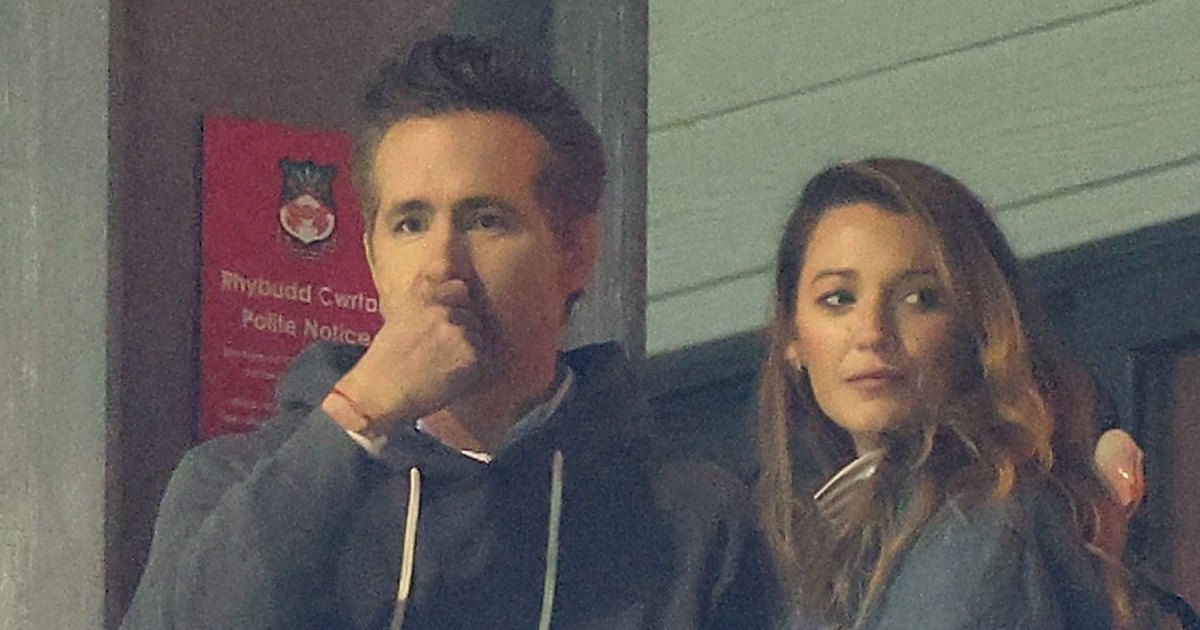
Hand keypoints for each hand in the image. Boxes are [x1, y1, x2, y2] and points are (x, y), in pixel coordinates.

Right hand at [324, 279, 488, 433]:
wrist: (380, 395)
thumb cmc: (384, 364)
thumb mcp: (399, 320)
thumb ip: (426, 306)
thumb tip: (448, 294)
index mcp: (425, 297)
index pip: (460, 288)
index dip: (458, 305)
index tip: (450, 322)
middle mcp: (444, 309)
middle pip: (472, 315)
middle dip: (465, 331)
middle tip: (443, 353)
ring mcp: (459, 330)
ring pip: (480, 337)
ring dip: (470, 351)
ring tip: (444, 367)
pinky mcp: (471, 354)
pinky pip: (485, 359)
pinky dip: (473, 371)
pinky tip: (450, 378)